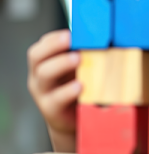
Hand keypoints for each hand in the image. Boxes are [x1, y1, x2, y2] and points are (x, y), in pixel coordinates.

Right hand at [27, 29, 80, 151]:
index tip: (70, 33)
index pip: (42, 45)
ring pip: (45, 74)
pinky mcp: (51, 109)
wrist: (74, 121)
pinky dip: (68, 91)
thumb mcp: (80, 70)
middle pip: (36, 56)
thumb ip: (85, 55)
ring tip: (78, 58)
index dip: (54, 38)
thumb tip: (106, 39)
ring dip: (62, 64)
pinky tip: (80, 85)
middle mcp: (39, 75)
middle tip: (71, 39)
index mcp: (45, 63)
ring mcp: (43, 92)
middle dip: (54, 45)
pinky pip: (57, 98)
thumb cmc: (78, 89)